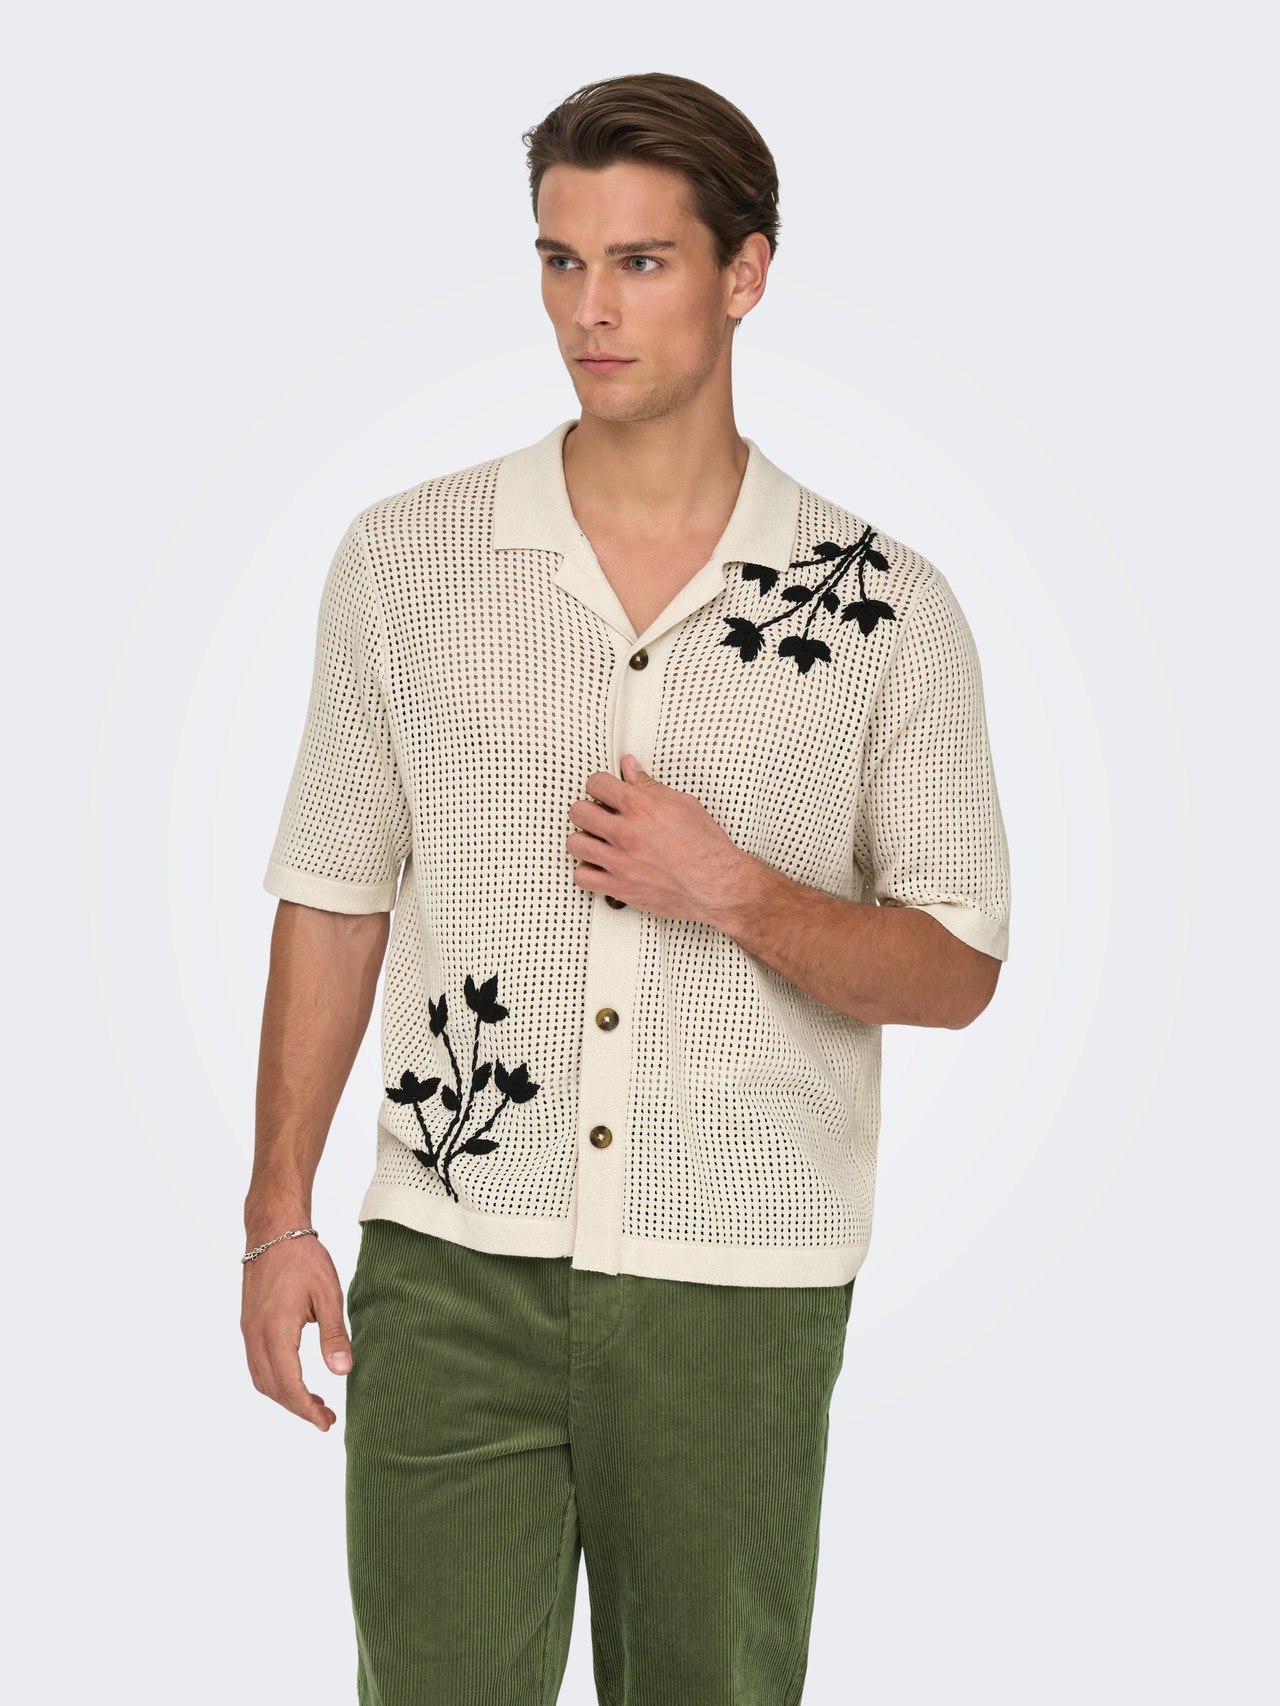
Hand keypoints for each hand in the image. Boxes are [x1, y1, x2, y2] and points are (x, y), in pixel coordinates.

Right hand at [240, 1235, 352, 1431]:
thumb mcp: (328, 1294)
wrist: (274, 1230)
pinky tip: (294, 1378)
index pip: (288, 1385)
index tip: (325, 1422)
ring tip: (312, 1402)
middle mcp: (255, 1335)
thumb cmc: (304, 1257)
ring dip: (284, 1396)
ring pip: (261, 1379)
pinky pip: (256, 1364)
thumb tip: (342, 1371)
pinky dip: (274, 1380)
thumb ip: (333, 1335)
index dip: (306, 1409)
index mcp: (275, 1330)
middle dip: (297, 1408)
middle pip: (272, 1388)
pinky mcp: (248, 1324)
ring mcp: (248, 1330)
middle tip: (324, 1417)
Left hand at [565, 753, 750, 927]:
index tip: (603, 791)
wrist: (717, 884)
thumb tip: (630, 768)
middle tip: (597, 815)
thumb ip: (649, 786)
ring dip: (584, 839)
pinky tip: (599, 865)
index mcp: (642, 807)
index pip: (597, 783)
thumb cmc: (706, 848)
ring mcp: (620, 862)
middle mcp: (627, 833)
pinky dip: (587, 870)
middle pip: (579, 811)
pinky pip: (581, 876)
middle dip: (587, 809)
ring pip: (575, 843)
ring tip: (597, 840)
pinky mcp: (619, 887)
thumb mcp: (682, 804)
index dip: (599, 785)